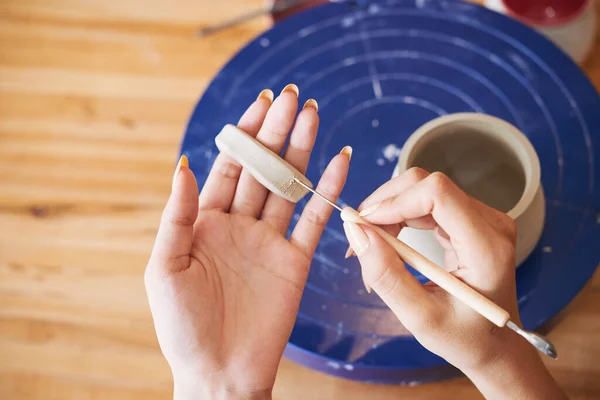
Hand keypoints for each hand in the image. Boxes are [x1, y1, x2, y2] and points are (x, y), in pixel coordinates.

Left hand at [144, 87, 349, 398]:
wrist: (220, 372)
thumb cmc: (182, 326)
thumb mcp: (166, 268)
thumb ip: (176, 216)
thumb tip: (183, 163)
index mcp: (205, 221)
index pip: (228, 166)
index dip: (244, 134)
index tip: (261, 104)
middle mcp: (240, 224)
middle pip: (262, 168)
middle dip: (276, 132)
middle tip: (293, 96)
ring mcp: (270, 241)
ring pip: (289, 186)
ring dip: (302, 151)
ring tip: (314, 114)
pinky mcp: (296, 261)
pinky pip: (315, 220)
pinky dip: (328, 190)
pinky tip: (339, 160)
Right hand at [344, 168, 565, 398]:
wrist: (494, 345)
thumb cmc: (463, 338)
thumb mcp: (419, 318)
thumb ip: (387, 276)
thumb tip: (356, 232)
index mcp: (486, 247)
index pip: (438, 193)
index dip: (395, 202)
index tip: (364, 226)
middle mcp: (490, 222)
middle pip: (426, 184)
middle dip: (385, 205)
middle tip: (359, 238)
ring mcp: (482, 218)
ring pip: (422, 189)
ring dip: (388, 211)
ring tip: (369, 245)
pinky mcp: (469, 219)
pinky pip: (426, 201)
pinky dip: (399, 216)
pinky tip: (386, 241)